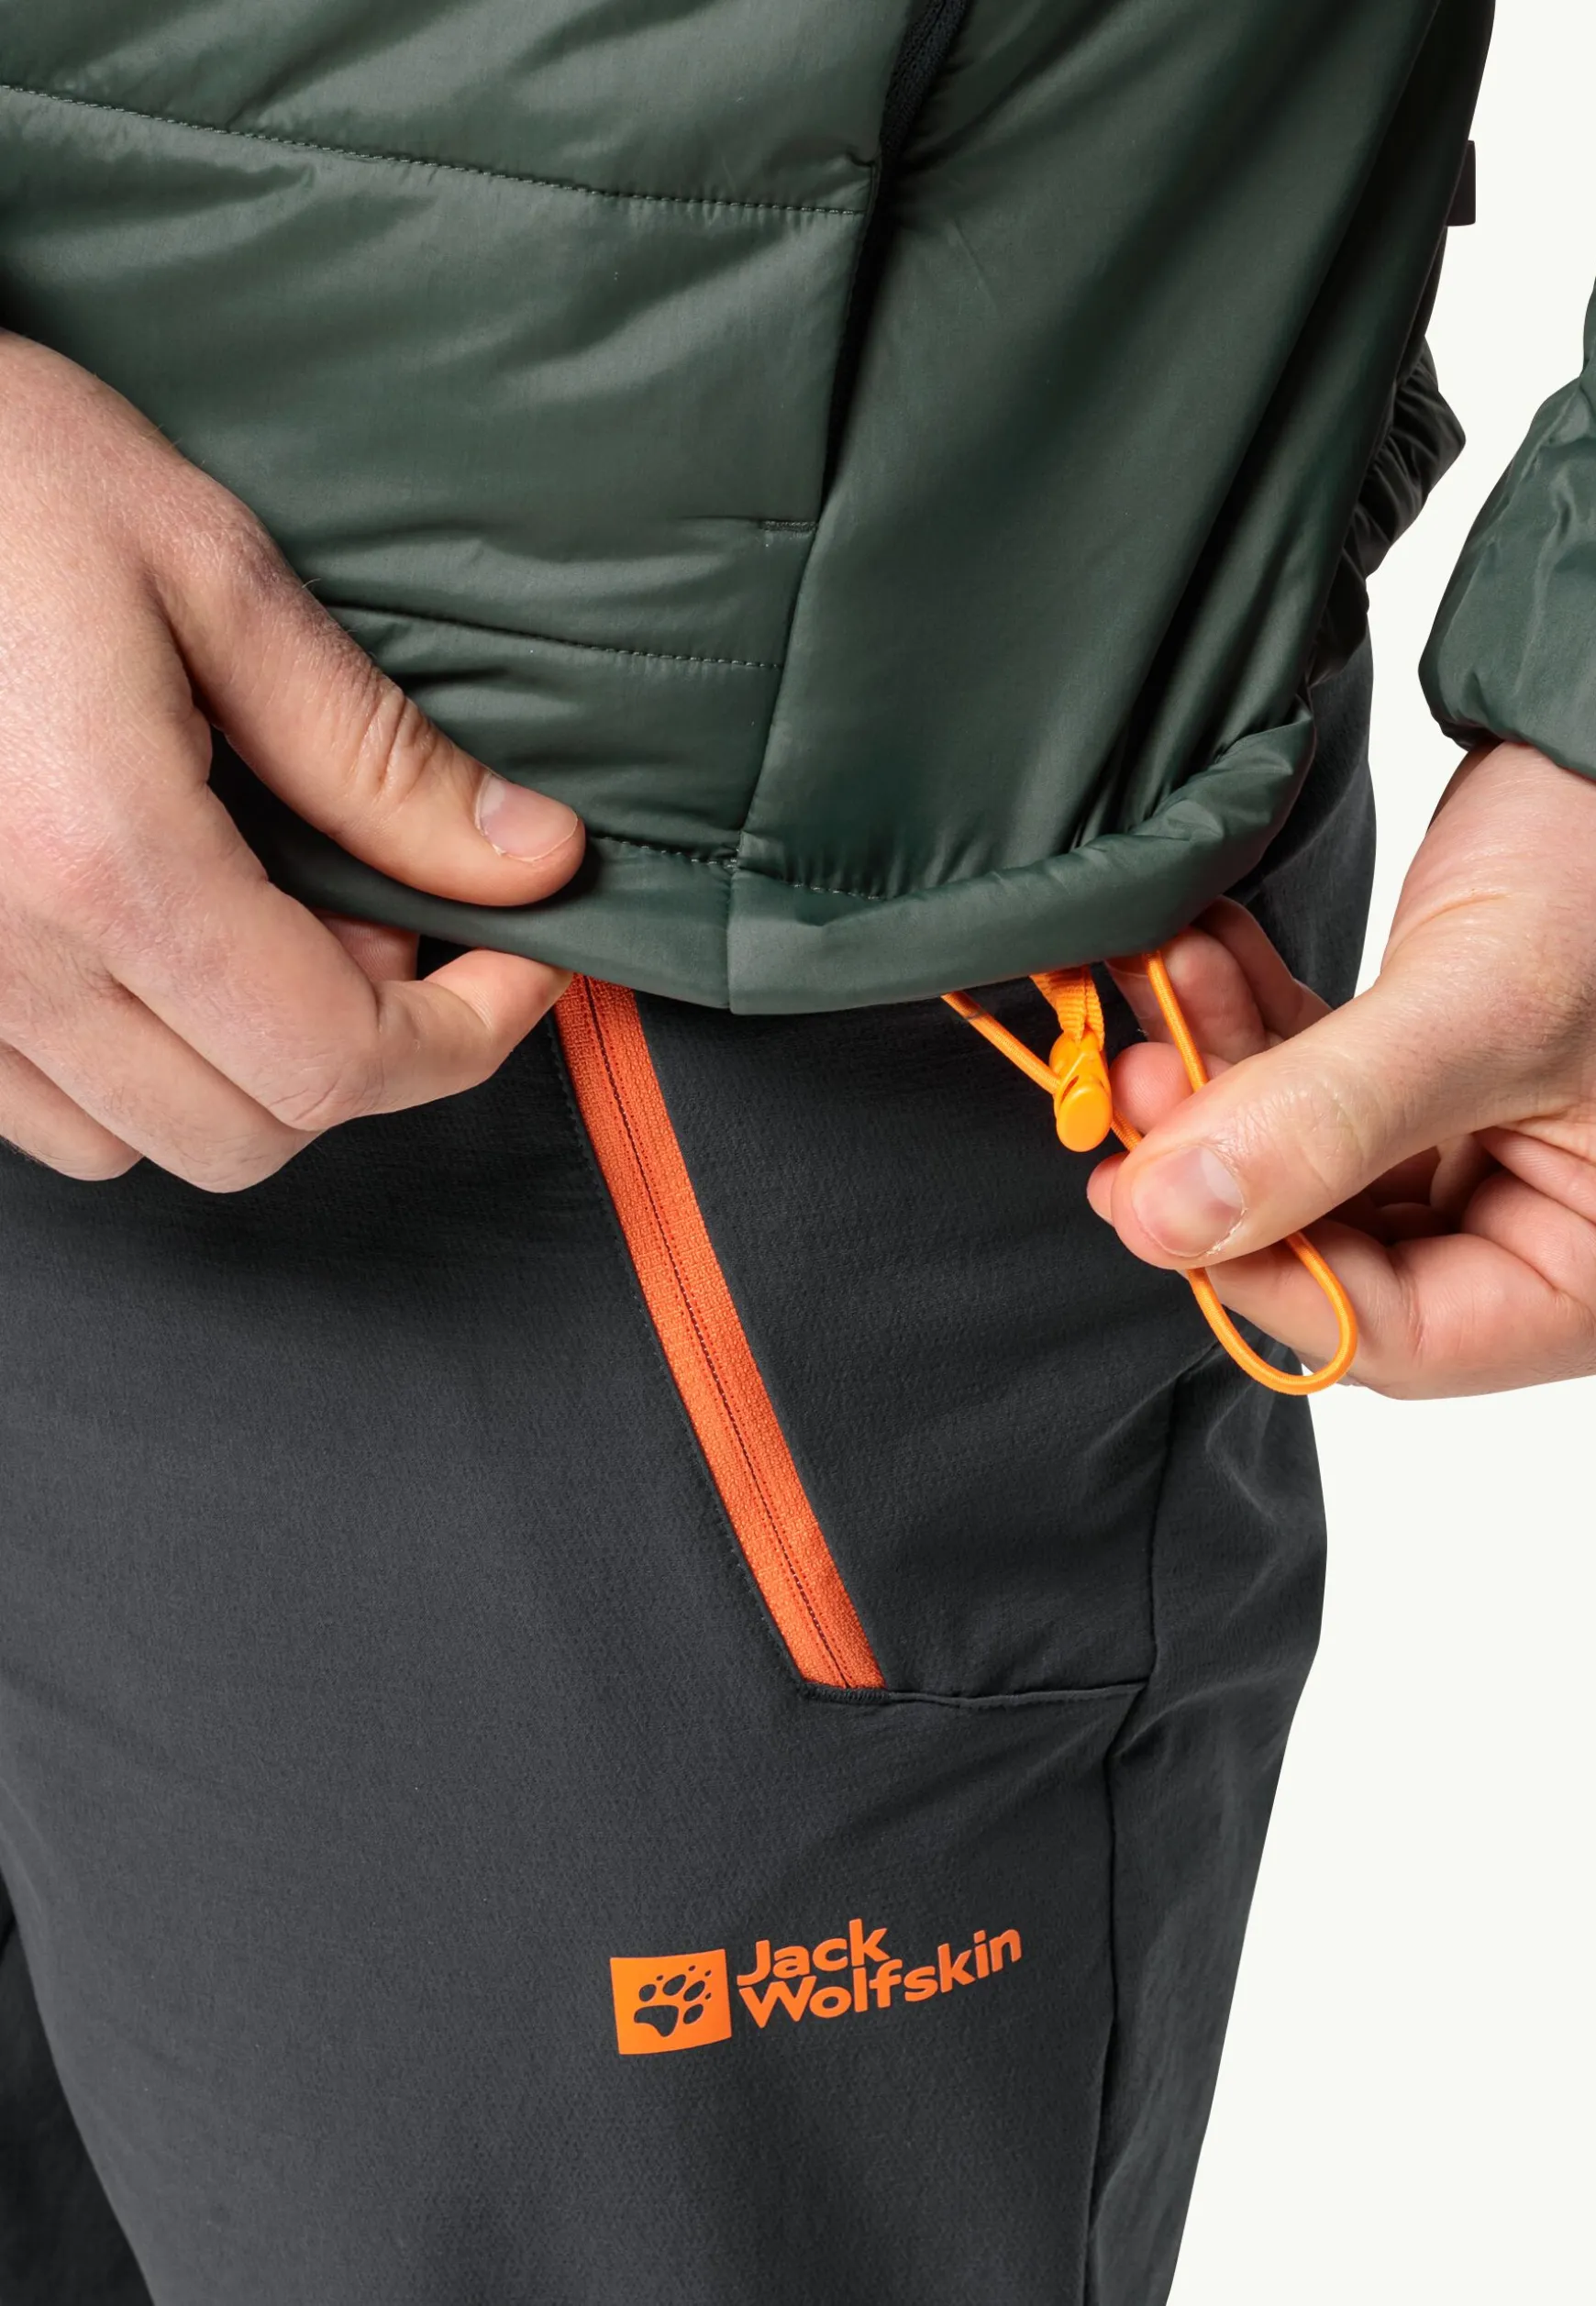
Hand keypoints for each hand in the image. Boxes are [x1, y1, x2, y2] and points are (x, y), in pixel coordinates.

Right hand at [0, 334, 583, 1190]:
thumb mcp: (213, 574)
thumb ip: (375, 752)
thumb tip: (531, 859)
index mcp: (102, 860)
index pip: (333, 1061)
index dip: (465, 1036)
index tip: (521, 963)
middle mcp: (4, 959)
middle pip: (250, 1132)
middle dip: (367, 1052)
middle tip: (392, 915)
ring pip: (142, 1140)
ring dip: (247, 1068)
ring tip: (268, 915)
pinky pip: (42, 1107)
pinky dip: (137, 1066)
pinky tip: (163, 943)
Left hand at [1086, 743, 1595, 1396]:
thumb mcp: (1482, 1008)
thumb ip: (1326, 1123)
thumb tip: (1172, 1222)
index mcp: (1590, 1269)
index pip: (1400, 1336)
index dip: (1259, 1275)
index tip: (1152, 1198)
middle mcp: (1543, 1226)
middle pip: (1338, 1251)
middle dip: (1224, 1161)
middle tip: (1132, 1084)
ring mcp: (1487, 1151)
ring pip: (1308, 1162)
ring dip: (1220, 1078)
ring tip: (1163, 987)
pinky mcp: (1437, 1079)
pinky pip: (1318, 1086)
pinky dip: (1251, 1025)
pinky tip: (1200, 958)